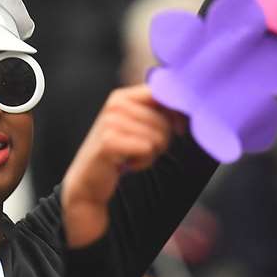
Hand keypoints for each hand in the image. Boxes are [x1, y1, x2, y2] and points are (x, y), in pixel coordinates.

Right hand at [62, 86, 181, 248]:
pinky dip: (142, 162)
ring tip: (131, 157)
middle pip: (164, 121)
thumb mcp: (136, 126)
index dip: (176, 114)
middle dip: (160, 141)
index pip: (163, 95)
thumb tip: (189, 106)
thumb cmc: (118, 153)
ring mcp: (110, 122)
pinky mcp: (109, 141)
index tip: (177, 129)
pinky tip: (126, 164)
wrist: (88, 181)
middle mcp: (115, 104)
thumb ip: (157, 111)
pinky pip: (147, 149)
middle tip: (140, 151)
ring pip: (157, 137)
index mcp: (122, 96)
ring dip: (149, 154)